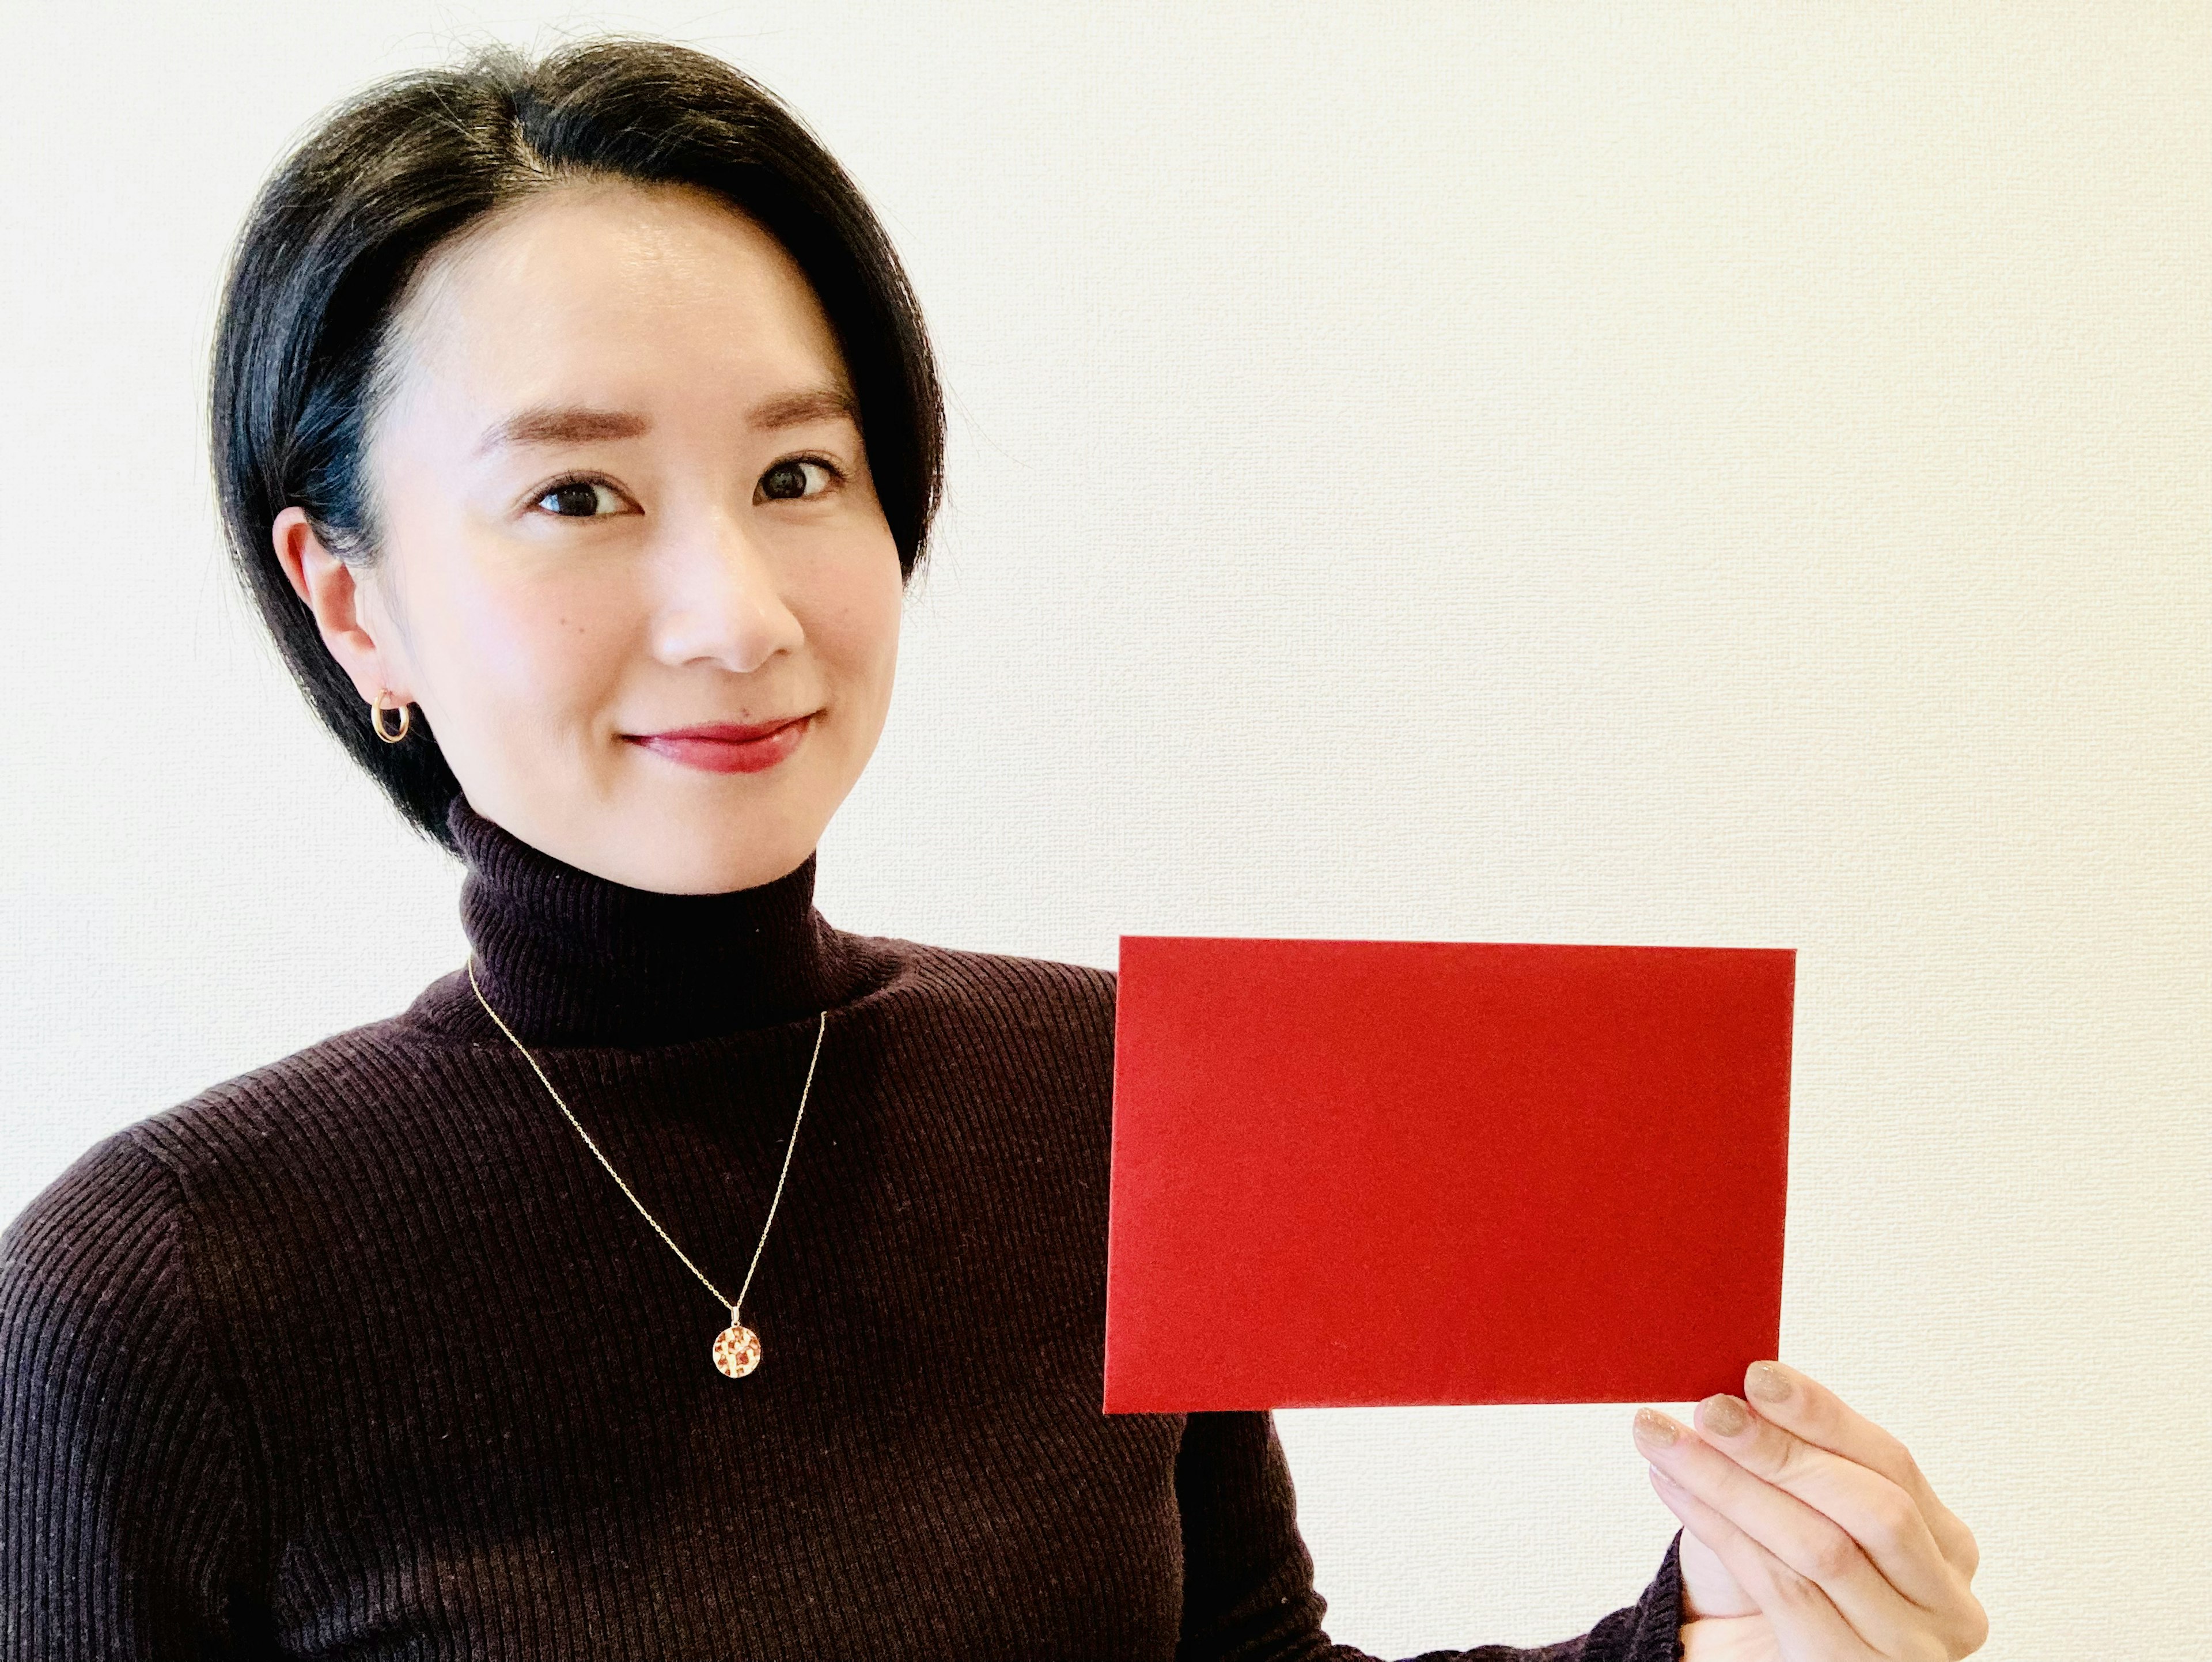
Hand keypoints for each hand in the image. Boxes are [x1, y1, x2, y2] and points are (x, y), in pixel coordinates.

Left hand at [1630, 1360, 1984, 1660]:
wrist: (1744, 1653)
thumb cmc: (1776, 1581)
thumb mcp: (1796, 1509)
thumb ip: (1794, 1456)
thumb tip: (1745, 1388)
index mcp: (1945, 1544)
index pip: (1892, 1463)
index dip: (1823, 1415)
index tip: (1757, 1374)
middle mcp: (1945, 1601)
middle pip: (1871, 1507)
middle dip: (1781, 1450)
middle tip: (1709, 1410)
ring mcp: (1907, 1647)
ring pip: (1821, 1547)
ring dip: (1733, 1485)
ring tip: (1667, 1442)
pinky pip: (1783, 1589)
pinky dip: (1721, 1532)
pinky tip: (1675, 1490)